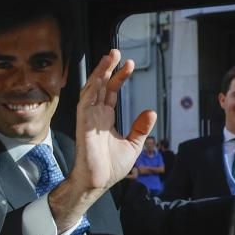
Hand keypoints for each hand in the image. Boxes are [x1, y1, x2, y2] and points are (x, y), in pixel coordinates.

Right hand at [48, 51, 155, 227]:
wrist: (97, 182)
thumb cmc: (110, 168)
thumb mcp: (133, 145)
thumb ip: (141, 128)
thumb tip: (151, 111)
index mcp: (105, 119)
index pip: (111, 92)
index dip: (119, 77)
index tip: (129, 65)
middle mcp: (95, 115)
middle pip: (100, 86)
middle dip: (108, 68)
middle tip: (116, 52)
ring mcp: (88, 119)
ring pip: (92, 89)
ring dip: (99, 73)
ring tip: (109, 57)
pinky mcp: (83, 125)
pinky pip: (85, 102)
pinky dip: (91, 88)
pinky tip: (99, 77)